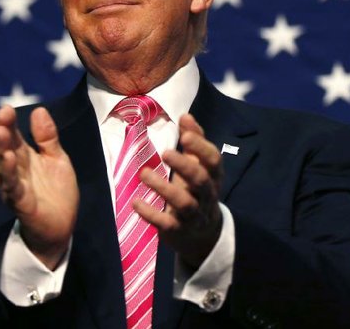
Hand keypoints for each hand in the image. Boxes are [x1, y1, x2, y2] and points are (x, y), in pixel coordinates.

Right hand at [0, 105, 78, 269]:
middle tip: (2, 114)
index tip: (6, 108)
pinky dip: (10, 175)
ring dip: (2, 150)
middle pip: (5, 148)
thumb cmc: (56, 190)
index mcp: (24, 157)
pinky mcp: (21, 203)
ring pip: (4, 167)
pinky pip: (13, 188)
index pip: (13, 136)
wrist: (61, 225)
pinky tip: (8, 161)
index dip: (9, 122)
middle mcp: (15, 170)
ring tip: (1, 134)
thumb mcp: (57, 158)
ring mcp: (15, 187)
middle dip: (2, 132)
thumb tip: (39, 110)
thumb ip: (48, 137)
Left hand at [133, 113, 222, 268]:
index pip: (213, 160)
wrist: (203, 234)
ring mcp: (194, 214)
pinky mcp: (179, 230)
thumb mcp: (200, 166)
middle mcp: (207, 195)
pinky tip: (135, 202)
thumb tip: (185, 115)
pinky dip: (151, 213)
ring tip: (144, 174)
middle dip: (184, 166)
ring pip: (183, 202)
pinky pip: (166, 223)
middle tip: (165, 152)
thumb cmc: (197, 190)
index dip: (201, 147)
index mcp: (213, 176)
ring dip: (163, 188)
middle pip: (200, 180)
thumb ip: (194, 141)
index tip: (185, 135)